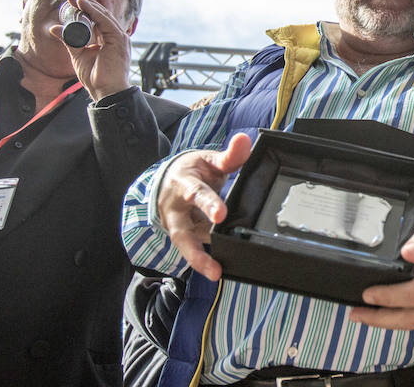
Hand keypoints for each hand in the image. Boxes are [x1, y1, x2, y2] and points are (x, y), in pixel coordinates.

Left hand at [50, 0, 132, 100]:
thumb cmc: (96, 78)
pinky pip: (105, 21)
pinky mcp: (119, 40)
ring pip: (104, 15)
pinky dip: (93, 11)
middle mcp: (117, 37)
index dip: (86, 10)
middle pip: (102, 15)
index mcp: (110, 41)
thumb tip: (55, 28)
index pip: (99, 20)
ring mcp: (119, 38)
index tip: (72, 3)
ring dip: (88, 5)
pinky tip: (82, 5)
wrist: (106, 92)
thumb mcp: (78, 55)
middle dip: (86, 4)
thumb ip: (69, 40)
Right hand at [157, 133, 251, 280]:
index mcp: (183, 184)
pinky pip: (196, 249)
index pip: (196, 194)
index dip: (208, 204)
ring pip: (186, 246)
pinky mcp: (186, 238)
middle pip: (182, 234)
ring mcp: (179, 227)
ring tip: (217, 273)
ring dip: (200, 261)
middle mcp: (176, 210)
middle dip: (195, 251)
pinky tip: (223, 268)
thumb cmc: (193, 171)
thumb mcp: (209, 159)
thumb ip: (229, 155)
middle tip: (213, 267)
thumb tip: (245, 140)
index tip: (221, 214)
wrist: (168, 180)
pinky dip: (207, 259)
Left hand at [350, 217, 413, 329]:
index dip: (388, 298)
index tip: (367, 294)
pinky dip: (406, 316)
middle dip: (379, 319)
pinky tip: (392, 309)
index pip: (413, 295)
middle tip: (356, 314)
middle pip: (410, 318)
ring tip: (365, 315)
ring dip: (389, 321)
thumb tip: (407, 252)